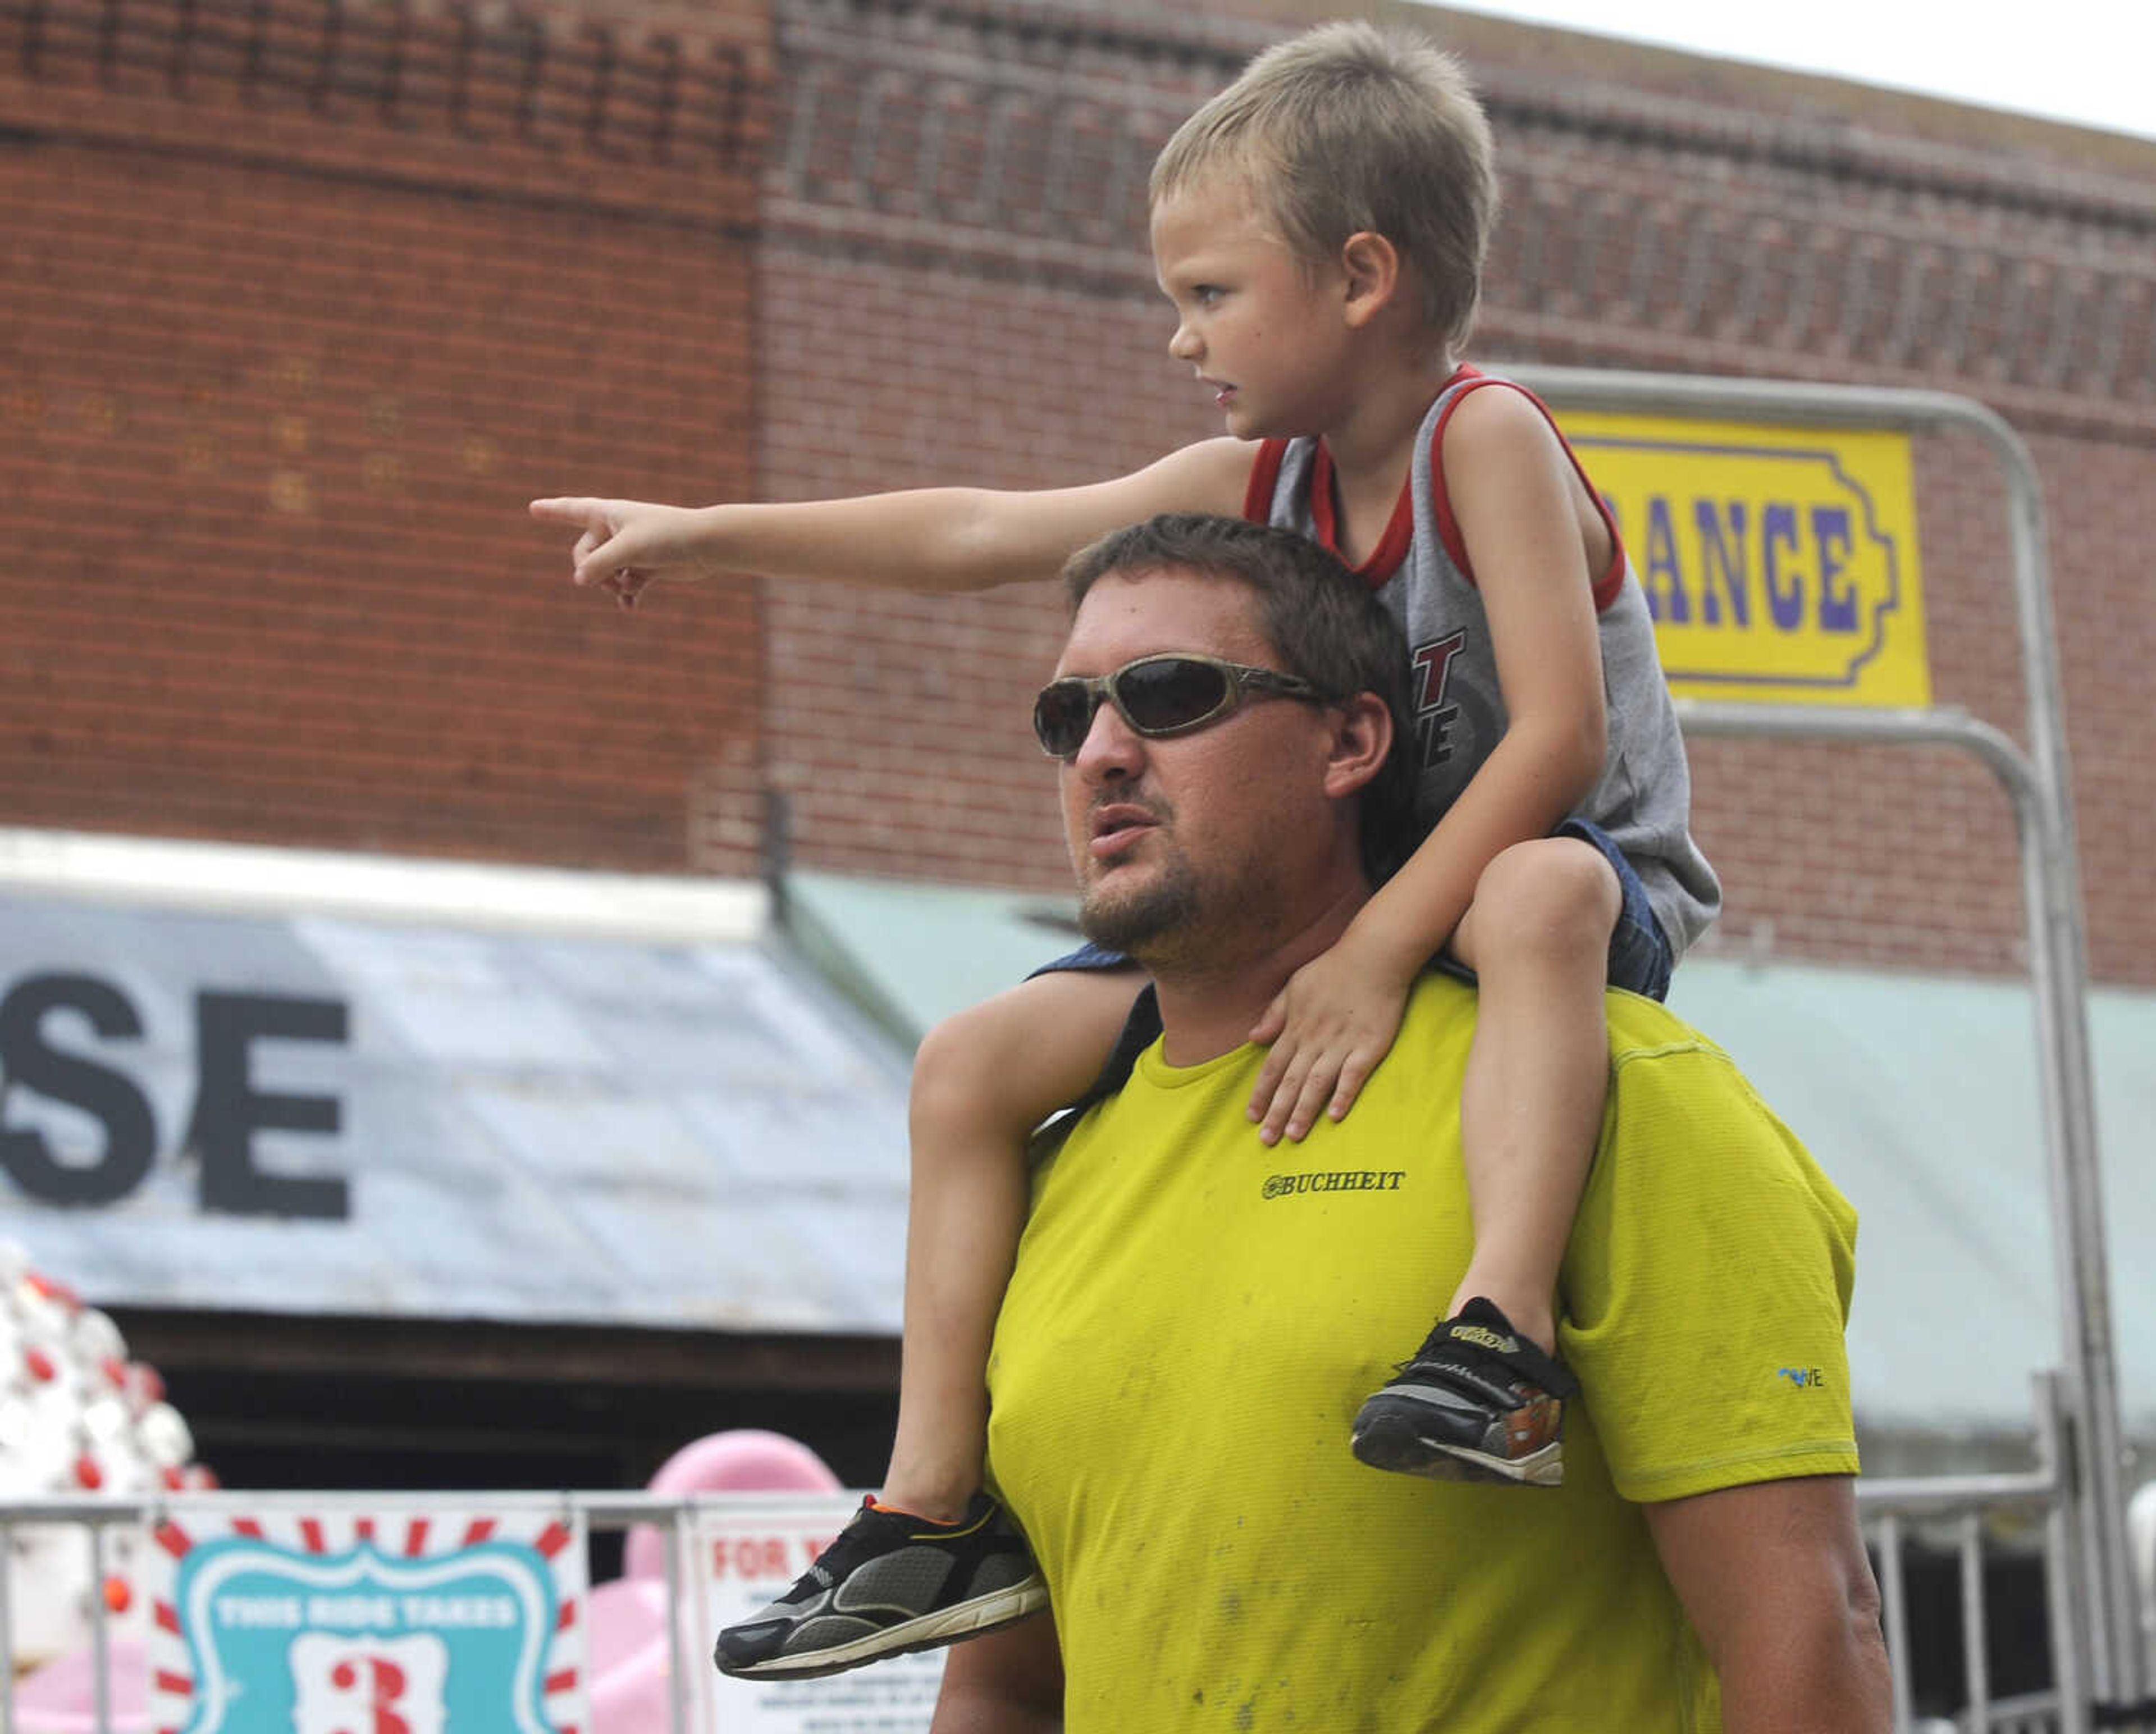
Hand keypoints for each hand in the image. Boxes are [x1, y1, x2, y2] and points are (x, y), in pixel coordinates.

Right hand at [527, 496, 710, 609]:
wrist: (706, 546)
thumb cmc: (667, 536)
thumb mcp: (628, 549)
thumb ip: (600, 564)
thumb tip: (578, 579)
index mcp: (608, 513)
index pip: (571, 510)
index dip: (552, 510)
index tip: (533, 507)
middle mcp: (615, 529)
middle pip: (584, 554)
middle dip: (593, 571)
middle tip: (612, 579)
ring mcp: (630, 549)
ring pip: (604, 573)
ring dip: (611, 585)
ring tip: (629, 588)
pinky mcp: (645, 567)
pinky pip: (625, 585)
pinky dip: (626, 595)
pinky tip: (630, 608)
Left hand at [1246, 939, 1415, 1144]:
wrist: (1373, 955)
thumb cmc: (1333, 969)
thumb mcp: (1294, 986)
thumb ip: (1274, 1014)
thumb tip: (1253, 1038)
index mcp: (1296, 1027)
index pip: (1272, 1067)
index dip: (1262, 1094)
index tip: (1252, 1117)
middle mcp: (1315, 1040)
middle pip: (1291, 1081)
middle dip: (1277, 1112)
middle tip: (1266, 1141)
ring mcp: (1342, 1044)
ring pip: (1316, 1083)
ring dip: (1303, 1111)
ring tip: (1293, 1135)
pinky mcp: (1369, 1046)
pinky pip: (1353, 1075)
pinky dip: (1343, 1095)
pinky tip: (1335, 1116)